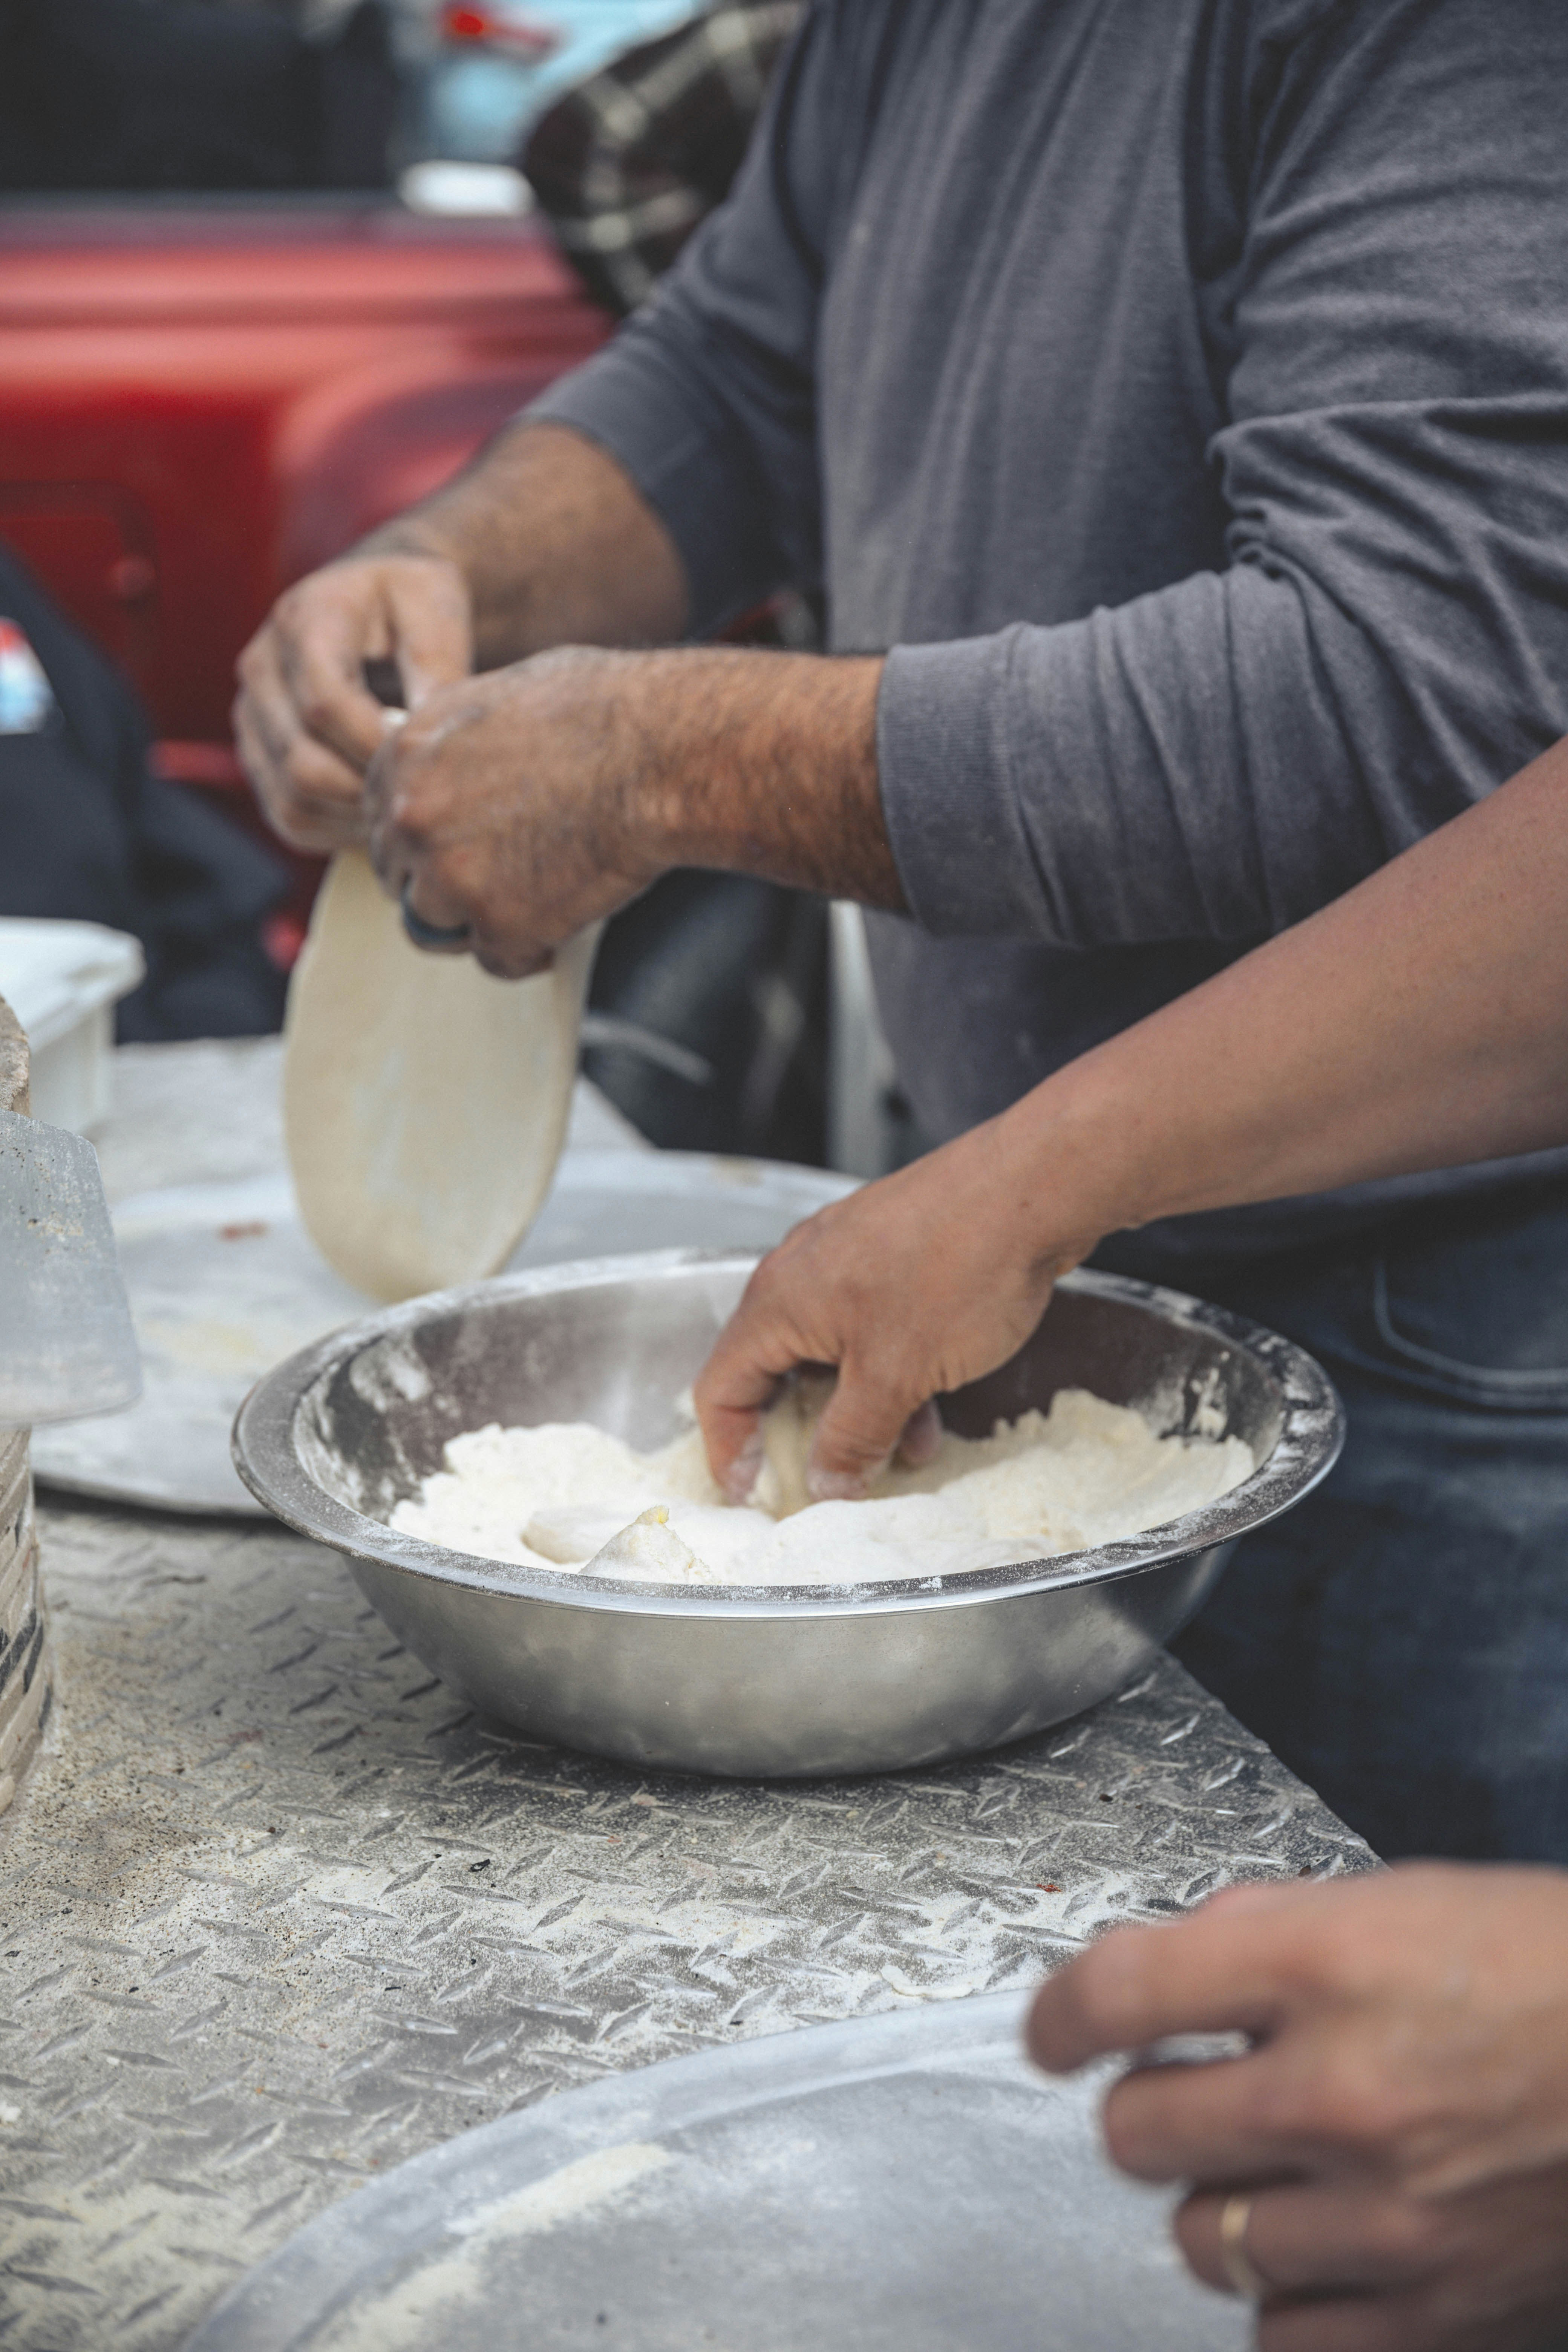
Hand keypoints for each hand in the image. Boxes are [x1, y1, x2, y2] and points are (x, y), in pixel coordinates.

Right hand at [233, 552, 471, 849]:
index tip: (428, 761)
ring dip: (356, 818)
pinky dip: (339, 830)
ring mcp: (252, 717)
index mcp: (303, 620)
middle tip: (426, 799)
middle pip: (304, 762)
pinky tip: (382, 813)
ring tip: (408, 808)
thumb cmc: (413, 600)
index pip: (324, 703)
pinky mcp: (257, 755)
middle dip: (370, 790)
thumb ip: (436, 663)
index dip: (377, 745)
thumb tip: (432, 734)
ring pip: (294, 799)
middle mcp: (262, 668)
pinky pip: (290, 817)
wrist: (378, 601)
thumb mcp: (435, 605)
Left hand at [364, 644, 665, 977]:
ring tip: (538, 899)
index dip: (425, 837)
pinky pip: (499, 961)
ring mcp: (448, 875)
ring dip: (481, 921)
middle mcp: (412, 816)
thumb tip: (461, 764)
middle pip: (401, 876)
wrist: (660, 753)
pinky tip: (564, 921)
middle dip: (443, 882)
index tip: (464, 843)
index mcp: (406, 753)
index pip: (384, 818)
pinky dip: (530, 950)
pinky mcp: (497, 924)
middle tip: (504, 877)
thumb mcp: (504, 697)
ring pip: (436, 925)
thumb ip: (460, 742)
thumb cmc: (606, 710)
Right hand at [693, 1113, 1099, 1500]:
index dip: (729, 1449)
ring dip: (858, 1411)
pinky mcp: (895, 1253)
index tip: (754, 1495)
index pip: (721, 1386)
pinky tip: (932, 1409)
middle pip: (775, 1369)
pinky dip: (891, 1375)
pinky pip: (873, 1328)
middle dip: (803, 1434)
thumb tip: (824, 1481)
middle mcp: (802, 1273)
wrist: (1033, 1190)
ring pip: (833, 1353)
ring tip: (900, 1457)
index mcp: (779, 1300)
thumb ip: (852, 1437)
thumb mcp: (898, 1377)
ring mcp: (850, 1258)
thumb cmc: (955, 1272)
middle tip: (827, 1482)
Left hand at [1026, 1866, 1567, 2351]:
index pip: (1119, 1994)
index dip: (1058, 2015)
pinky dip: (1285, 2295)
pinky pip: (1285, 2335)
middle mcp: (1342, 2094)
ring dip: (1215, 2201)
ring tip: (1270, 2166)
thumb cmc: (1549, 1967)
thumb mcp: (1395, 1901)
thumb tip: (1166, 1972)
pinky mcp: (1438, 2309)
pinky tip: (1319, 2246)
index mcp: (1325, 1967)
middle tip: (1190, 2089)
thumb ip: (1264, 1931)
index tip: (1052, 2031)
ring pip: (1201, 2241)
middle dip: (1149, 2105)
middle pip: (1139, 2132)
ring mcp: (1389, 2217)